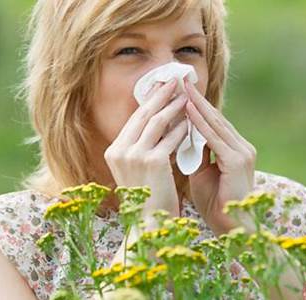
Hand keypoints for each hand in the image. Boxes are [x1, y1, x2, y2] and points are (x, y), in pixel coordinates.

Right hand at [104, 78, 188, 218]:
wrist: (148, 226)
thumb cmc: (147, 200)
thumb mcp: (137, 171)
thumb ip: (141, 148)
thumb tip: (159, 123)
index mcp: (114, 152)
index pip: (134, 119)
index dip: (149, 101)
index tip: (161, 87)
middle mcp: (120, 151)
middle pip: (144, 114)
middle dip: (161, 94)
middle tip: (175, 79)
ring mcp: (134, 155)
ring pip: (157, 121)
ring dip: (173, 106)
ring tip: (187, 95)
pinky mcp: (152, 161)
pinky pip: (171, 138)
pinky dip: (182, 127)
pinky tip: (191, 120)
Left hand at [183, 77, 256, 235]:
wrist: (232, 228)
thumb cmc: (215, 203)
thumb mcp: (201, 173)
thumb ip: (195, 154)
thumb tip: (180, 137)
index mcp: (234, 149)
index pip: (212, 122)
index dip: (195, 106)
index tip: (179, 90)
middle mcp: (241, 146)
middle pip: (215, 117)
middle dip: (195, 98)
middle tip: (179, 79)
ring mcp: (242, 152)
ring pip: (215, 123)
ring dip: (196, 105)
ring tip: (181, 88)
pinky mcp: (237, 160)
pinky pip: (214, 138)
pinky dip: (200, 124)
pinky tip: (188, 111)